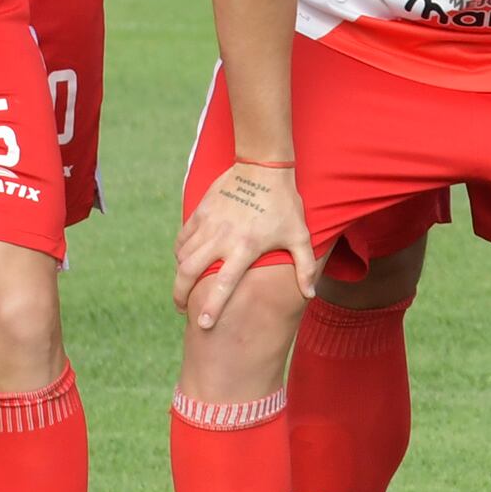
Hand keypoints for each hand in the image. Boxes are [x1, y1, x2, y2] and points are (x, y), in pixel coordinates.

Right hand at [176, 158, 314, 323]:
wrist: (263, 166)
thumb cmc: (284, 203)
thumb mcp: (300, 235)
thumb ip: (305, 268)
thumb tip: (310, 295)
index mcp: (246, 247)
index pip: (223, 284)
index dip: (211, 306)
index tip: (202, 324)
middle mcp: (222, 237)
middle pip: (190, 272)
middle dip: (181, 295)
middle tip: (182, 309)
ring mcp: (208, 224)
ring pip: (183, 256)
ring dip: (180, 276)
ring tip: (184, 288)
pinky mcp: (200, 212)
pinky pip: (182, 238)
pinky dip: (180, 253)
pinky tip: (184, 261)